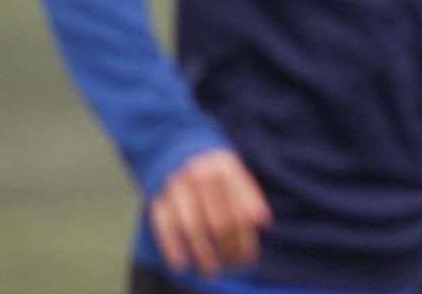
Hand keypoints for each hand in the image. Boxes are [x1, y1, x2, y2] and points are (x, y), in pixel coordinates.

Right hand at [149, 149, 272, 277]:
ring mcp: (177, 186)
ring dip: (202, 254)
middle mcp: (200, 175)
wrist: (178, 147)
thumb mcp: (236, 174)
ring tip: (211, 273)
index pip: (240, 211)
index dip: (245, 239)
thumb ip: (249, 196)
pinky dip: (172, 247)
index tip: (247, 260)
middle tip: (232, 267)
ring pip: (192, 226)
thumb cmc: (215, 170)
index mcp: (225, 169)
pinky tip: (181, 264)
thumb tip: (264, 222)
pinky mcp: (157, 197)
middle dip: (228, 249)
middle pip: (219, 221)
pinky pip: (164, 226)